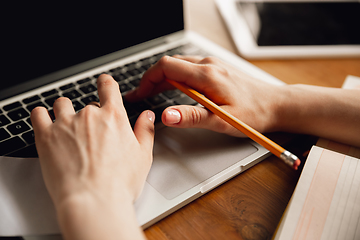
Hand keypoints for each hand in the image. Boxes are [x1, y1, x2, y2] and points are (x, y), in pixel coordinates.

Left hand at [31, 74, 153, 238]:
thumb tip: (148, 116)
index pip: (108, 86)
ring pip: (62, 105)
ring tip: (68, 128)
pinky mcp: (46, 136)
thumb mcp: (143, 156)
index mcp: (114, 116)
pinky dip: (41, 115)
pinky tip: (45, 121)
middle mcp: (89, 114)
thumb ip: (145, 130)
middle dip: (89, 114)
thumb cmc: (119, 183)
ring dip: (65, 111)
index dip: (106, 83)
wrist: (94, 200)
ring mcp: (66, 123)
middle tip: (92, 133)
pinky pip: (38, 114)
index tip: (104, 83)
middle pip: (87, 104)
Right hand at [126, 55, 283, 136]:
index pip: (166, 67)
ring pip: (178, 65)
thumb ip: (192, 117)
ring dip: (162, 78)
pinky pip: (188, 68)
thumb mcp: (222, 120)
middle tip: (141, 96)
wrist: (276, 104)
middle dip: (151, 79)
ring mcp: (212, 65)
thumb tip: (166, 116)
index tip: (139, 94)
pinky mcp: (216, 69)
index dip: (147, 79)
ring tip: (151, 94)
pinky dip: (174, 77)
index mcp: (207, 75)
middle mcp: (208, 65)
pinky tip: (172, 89)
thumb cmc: (253, 114)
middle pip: (169, 64)